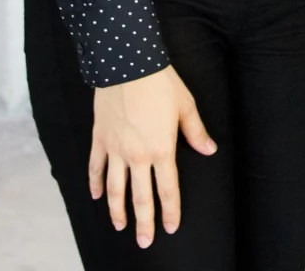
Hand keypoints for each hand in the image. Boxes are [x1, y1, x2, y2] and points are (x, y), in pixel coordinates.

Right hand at [87, 67, 215, 248]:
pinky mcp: (100, 138)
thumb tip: (210, 150)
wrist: (127, 62)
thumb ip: (196, 132)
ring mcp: (116, 149)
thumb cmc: (160, 83)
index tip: (171, 228)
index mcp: (162, 150)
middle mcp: (137, 155)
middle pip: (141, 197)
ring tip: (120, 226)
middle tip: (144, 242)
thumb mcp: (186, 106)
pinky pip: (95, 166)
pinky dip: (94, 183)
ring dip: (117, 210)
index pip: (168, 190)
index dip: (170, 211)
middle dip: (144, 222)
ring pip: (115, 188)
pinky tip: (95, 196)